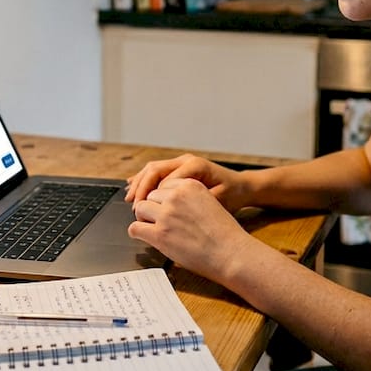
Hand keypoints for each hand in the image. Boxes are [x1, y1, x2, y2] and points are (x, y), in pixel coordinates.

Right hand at [125, 153, 249, 213]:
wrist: (241, 188)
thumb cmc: (232, 195)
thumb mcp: (218, 201)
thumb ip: (197, 202)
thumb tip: (174, 208)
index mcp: (195, 166)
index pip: (164, 178)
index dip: (150, 193)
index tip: (142, 209)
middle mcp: (186, 160)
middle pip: (155, 169)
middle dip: (141, 187)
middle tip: (132, 205)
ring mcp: (182, 162)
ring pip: (153, 169)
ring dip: (140, 183)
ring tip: (129, 199)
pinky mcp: (180, 168)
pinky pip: (158, 172)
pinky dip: (145, 180)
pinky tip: (133, 188)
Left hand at [128, 176, 259, 282]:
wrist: (231, 253)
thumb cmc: (224, 233)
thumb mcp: (209, 203)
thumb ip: (189, 200)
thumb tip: (170, 205)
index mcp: (189, 185)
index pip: (163, 185)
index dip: (163, 199)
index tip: (165, 208)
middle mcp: (176, 196)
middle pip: (150, 196)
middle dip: (153, 209)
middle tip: (160, 221)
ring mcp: (166, 214)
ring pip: (140, 209)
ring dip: (144, 219)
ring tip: (154, 229)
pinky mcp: (159, 234)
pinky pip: (135, 228)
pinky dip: (137, 232)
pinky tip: (144, 236)